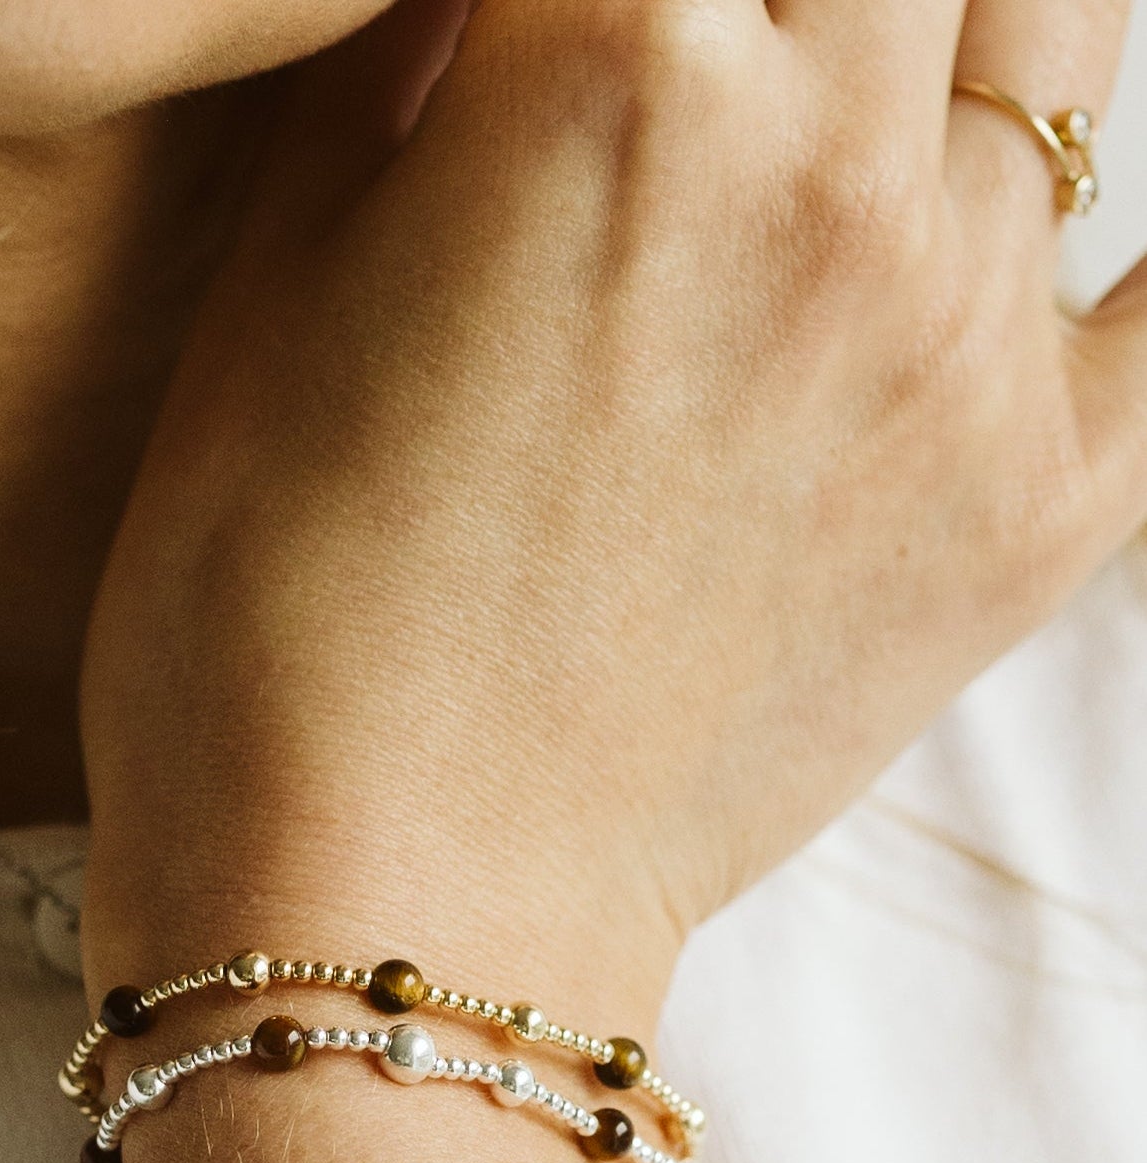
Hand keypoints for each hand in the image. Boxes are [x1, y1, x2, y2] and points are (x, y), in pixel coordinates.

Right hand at [76, 0, 1144, 1162]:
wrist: (381, 908)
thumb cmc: (264, 633)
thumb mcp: (273, 300)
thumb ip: (409, 78)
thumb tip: (493, 5)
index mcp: (610, 69)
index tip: (562, 41)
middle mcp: (830, 167)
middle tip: (703, 66)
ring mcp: (965, 342)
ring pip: (1053, 36)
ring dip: (938, 26)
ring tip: (837, 97)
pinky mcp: (1039, 506)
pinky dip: (1115, 245)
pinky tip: (1029, 226)